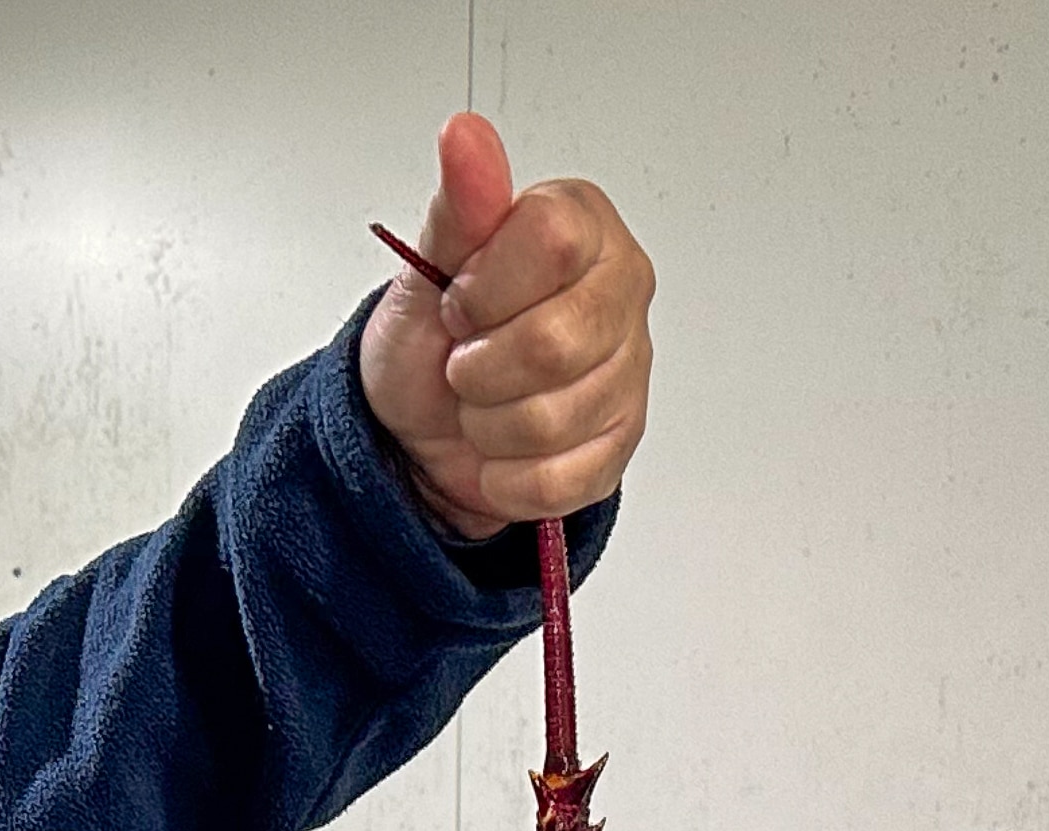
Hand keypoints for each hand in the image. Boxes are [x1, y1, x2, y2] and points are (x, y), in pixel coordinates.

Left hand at [358, 113, 654, 538]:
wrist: (419, 430)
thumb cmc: (431, 340)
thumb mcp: (425, 269)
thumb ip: (459, 207)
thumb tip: (465, 135)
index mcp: (582, 226)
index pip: (553, 241)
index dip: (486, 288)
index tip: (458, 303)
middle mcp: (620, 289)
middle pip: (556, 342)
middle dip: (479, 368)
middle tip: (463, 362)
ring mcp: (630, 369)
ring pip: (554, 418)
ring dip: (486, 425)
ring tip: (479, 404)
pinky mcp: (621, 442)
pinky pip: (560, 477)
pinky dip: (506, 476)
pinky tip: (498, 450)